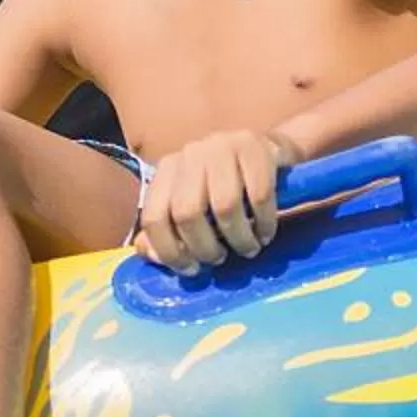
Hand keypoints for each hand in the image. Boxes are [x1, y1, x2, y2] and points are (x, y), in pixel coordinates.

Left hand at [137, 130, 295, 275]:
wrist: (266, 150)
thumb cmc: (225, 186)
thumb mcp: (192, 204)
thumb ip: (166, 231)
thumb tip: (150, 253)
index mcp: (167, 170)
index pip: (153, 217)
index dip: (169, 251)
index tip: (191, 269)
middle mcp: (190, 155)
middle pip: (187, 213)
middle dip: (205, 248)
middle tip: (220, 259)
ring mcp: (222, 147)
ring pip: (224, 206)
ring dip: (239, 239)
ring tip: (248, 248)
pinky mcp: (255, 147)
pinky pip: (259, 196)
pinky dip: (264, 223)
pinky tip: (265, 232)